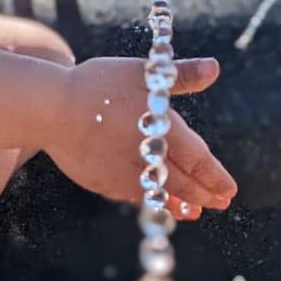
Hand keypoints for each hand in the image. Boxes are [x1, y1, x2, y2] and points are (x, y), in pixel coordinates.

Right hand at [46, 56, 235, 220]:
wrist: (50, 109)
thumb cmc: (99, 85)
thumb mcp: (144, 71)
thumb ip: (181, 74)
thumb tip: (214, 67)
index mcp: (164, 130)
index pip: (199, 160)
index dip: (216, 177)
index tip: (230, 190)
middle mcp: (148, 158)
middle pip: (183, 183)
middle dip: (204, 194)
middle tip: (220, 204)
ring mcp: (123, 175)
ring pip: (158, 195)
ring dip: (178, 204)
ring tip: (193, 213)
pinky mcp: (101, 181)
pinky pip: (132, 196)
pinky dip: (149, 202)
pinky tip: (152, 202)